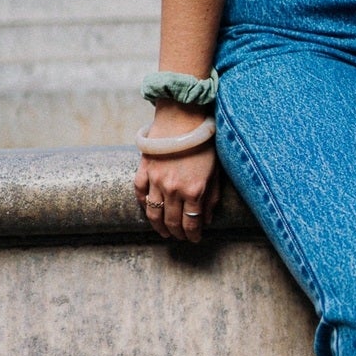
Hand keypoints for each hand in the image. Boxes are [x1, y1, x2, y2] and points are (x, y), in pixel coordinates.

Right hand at [135, 104, 220, 244]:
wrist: (184, 116)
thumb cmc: (204, 142)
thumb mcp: (215, 171)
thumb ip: (212, 198)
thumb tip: (206, 220)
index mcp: (194, 191)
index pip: (191, 223)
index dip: (192, 235)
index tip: (193, 239)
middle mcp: (173, 189)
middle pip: (171, 221)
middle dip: (176, 233)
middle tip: (178, 237)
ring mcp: (156, 180)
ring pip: (153, 212)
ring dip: (158, 225)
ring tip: (163, 231)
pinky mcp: (144, 169)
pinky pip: (139, 192)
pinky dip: (142, 203)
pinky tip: (147, 209)